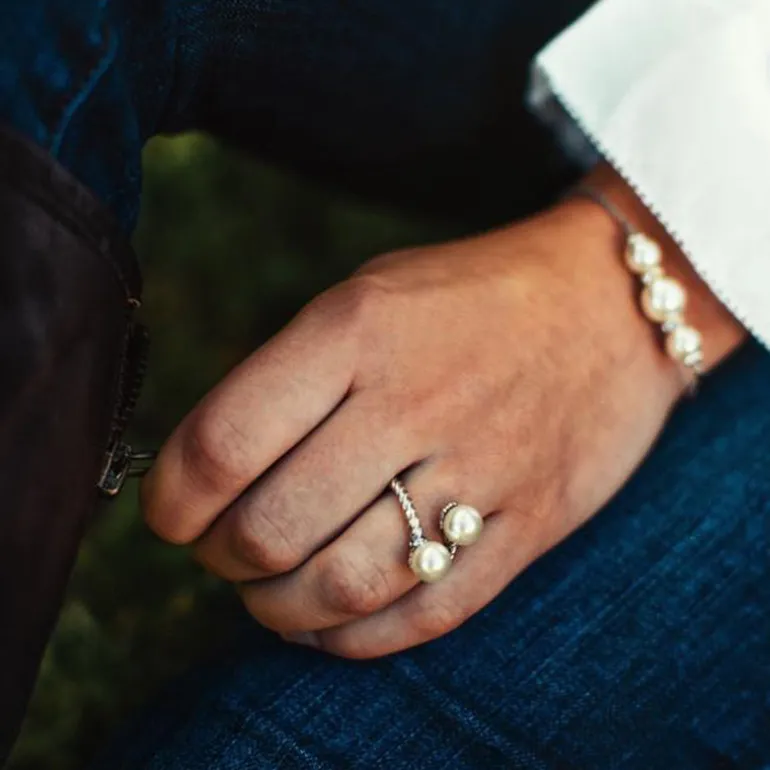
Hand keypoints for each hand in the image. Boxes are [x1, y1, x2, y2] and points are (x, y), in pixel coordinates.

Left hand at [142, 165, 744, 657]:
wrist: (609, 305)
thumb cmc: (468, 296)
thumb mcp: (367, 294)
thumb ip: (288, 376)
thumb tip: (209, 470)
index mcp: (357, 331)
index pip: (222, 444)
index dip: (170, 499)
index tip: (168, 514)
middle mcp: (413, 403)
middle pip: (271, 529)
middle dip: (220, 559)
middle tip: (221, 549)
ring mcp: (479, 472)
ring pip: (340, 588)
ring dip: (276, 608)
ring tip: (267, 590)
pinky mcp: (528, 527)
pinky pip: (422, 616)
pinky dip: (351, 638)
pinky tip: (326, 621)